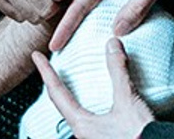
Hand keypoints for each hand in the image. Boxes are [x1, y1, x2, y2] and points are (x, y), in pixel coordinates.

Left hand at [31, 44, 153, 138]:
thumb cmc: (137, 137)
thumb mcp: (127, 100)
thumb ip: (118, 71)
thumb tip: (111, 43)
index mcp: (81, 124)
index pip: (56, 93)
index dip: (45, 72)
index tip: (36, 56)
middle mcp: (84, 134)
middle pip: (63, 105)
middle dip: (57, 85)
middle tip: (52, 68)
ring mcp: (94, 138)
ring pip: (77, 114)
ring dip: (73, 96)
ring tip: (73, 82)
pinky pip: (91, 120)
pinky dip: (89, 105)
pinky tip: (99, 101)